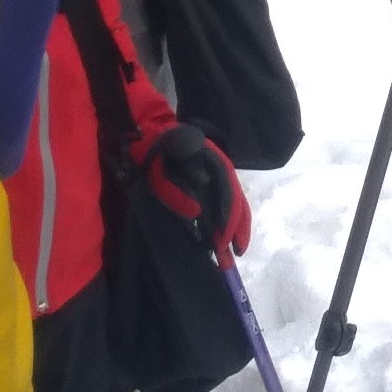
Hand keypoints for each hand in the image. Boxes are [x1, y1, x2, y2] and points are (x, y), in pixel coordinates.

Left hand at [140, 122, 250, 254]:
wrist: (154, 136)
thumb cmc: (156, 154)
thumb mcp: (158, 172)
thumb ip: (173, 192)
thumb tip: (196, 214)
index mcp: (214, 163)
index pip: (229, 194)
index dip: (228, 219)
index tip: (222, 241)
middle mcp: (222, 171)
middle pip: (238, 202)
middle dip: (237, 230)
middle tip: (234, 254)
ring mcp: (220, 177)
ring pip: (236, 205)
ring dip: (236, 230)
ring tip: (233, 254)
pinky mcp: (213, 185)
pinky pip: (226, 205)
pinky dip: (228, 223)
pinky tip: (225, 241)